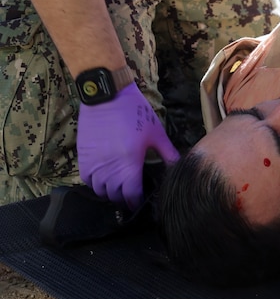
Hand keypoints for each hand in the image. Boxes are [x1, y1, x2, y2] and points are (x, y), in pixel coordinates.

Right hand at [77, 83, 179, 209]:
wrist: (107, 96)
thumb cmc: (134, 113)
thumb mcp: (156, 133)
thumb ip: (167, 154)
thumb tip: (178, 167)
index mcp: (129, 165)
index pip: (131, 195)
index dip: (136, 202)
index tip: (140, 202)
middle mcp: (109, 170)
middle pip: (115, 196)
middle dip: (124, 198)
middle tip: (131, 194)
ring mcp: (94, 164)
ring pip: (99, 190)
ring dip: (109, 192)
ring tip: (118, 187)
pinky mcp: (83, 157)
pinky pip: (87, 180)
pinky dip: (95, 183)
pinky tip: (104, 177)